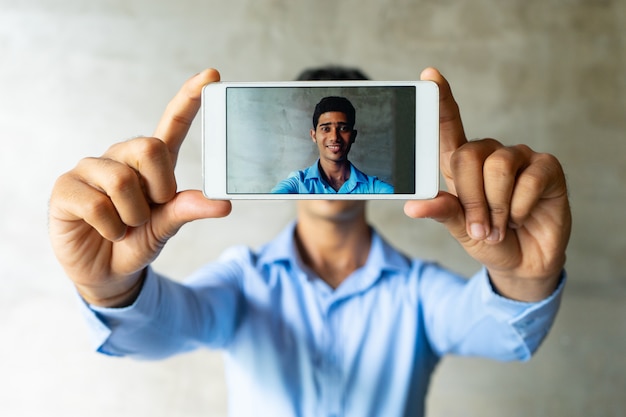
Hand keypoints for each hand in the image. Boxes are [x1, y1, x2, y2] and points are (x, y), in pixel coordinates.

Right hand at [49, 69, 231, 306]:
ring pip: (122, 181)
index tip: (212, 75)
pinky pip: (97, 205)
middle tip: (152, 210)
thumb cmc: (138, 241)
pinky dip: (112, 228)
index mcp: (151, 162)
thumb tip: (224, 203)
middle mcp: (121, 157)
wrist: (108, 273)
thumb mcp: (167, 226)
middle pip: (149, 147)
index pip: (172, 123)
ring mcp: (90, 169)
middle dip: (158, 188)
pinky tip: (108, 232)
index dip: (190, 99)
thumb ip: (188, 210)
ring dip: (133, 216)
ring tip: (126, 226)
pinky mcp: (66, 188)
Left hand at [404, 68, 570, 301]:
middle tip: (480, 227)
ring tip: (500, 225)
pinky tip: (522, 216)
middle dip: (471, 199)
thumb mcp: (458, 228)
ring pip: (497, 167)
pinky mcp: (547, 167)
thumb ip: (441, 211)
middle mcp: (489, 154)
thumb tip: (413, 206)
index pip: (448, 126)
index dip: (440, 100)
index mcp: (461, 164)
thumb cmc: (487, 238)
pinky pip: (528, 179)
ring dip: (496, 206)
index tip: (429, 76)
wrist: (523, 262)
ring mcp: (519, 157)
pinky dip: (520, 207)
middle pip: (468, 155)